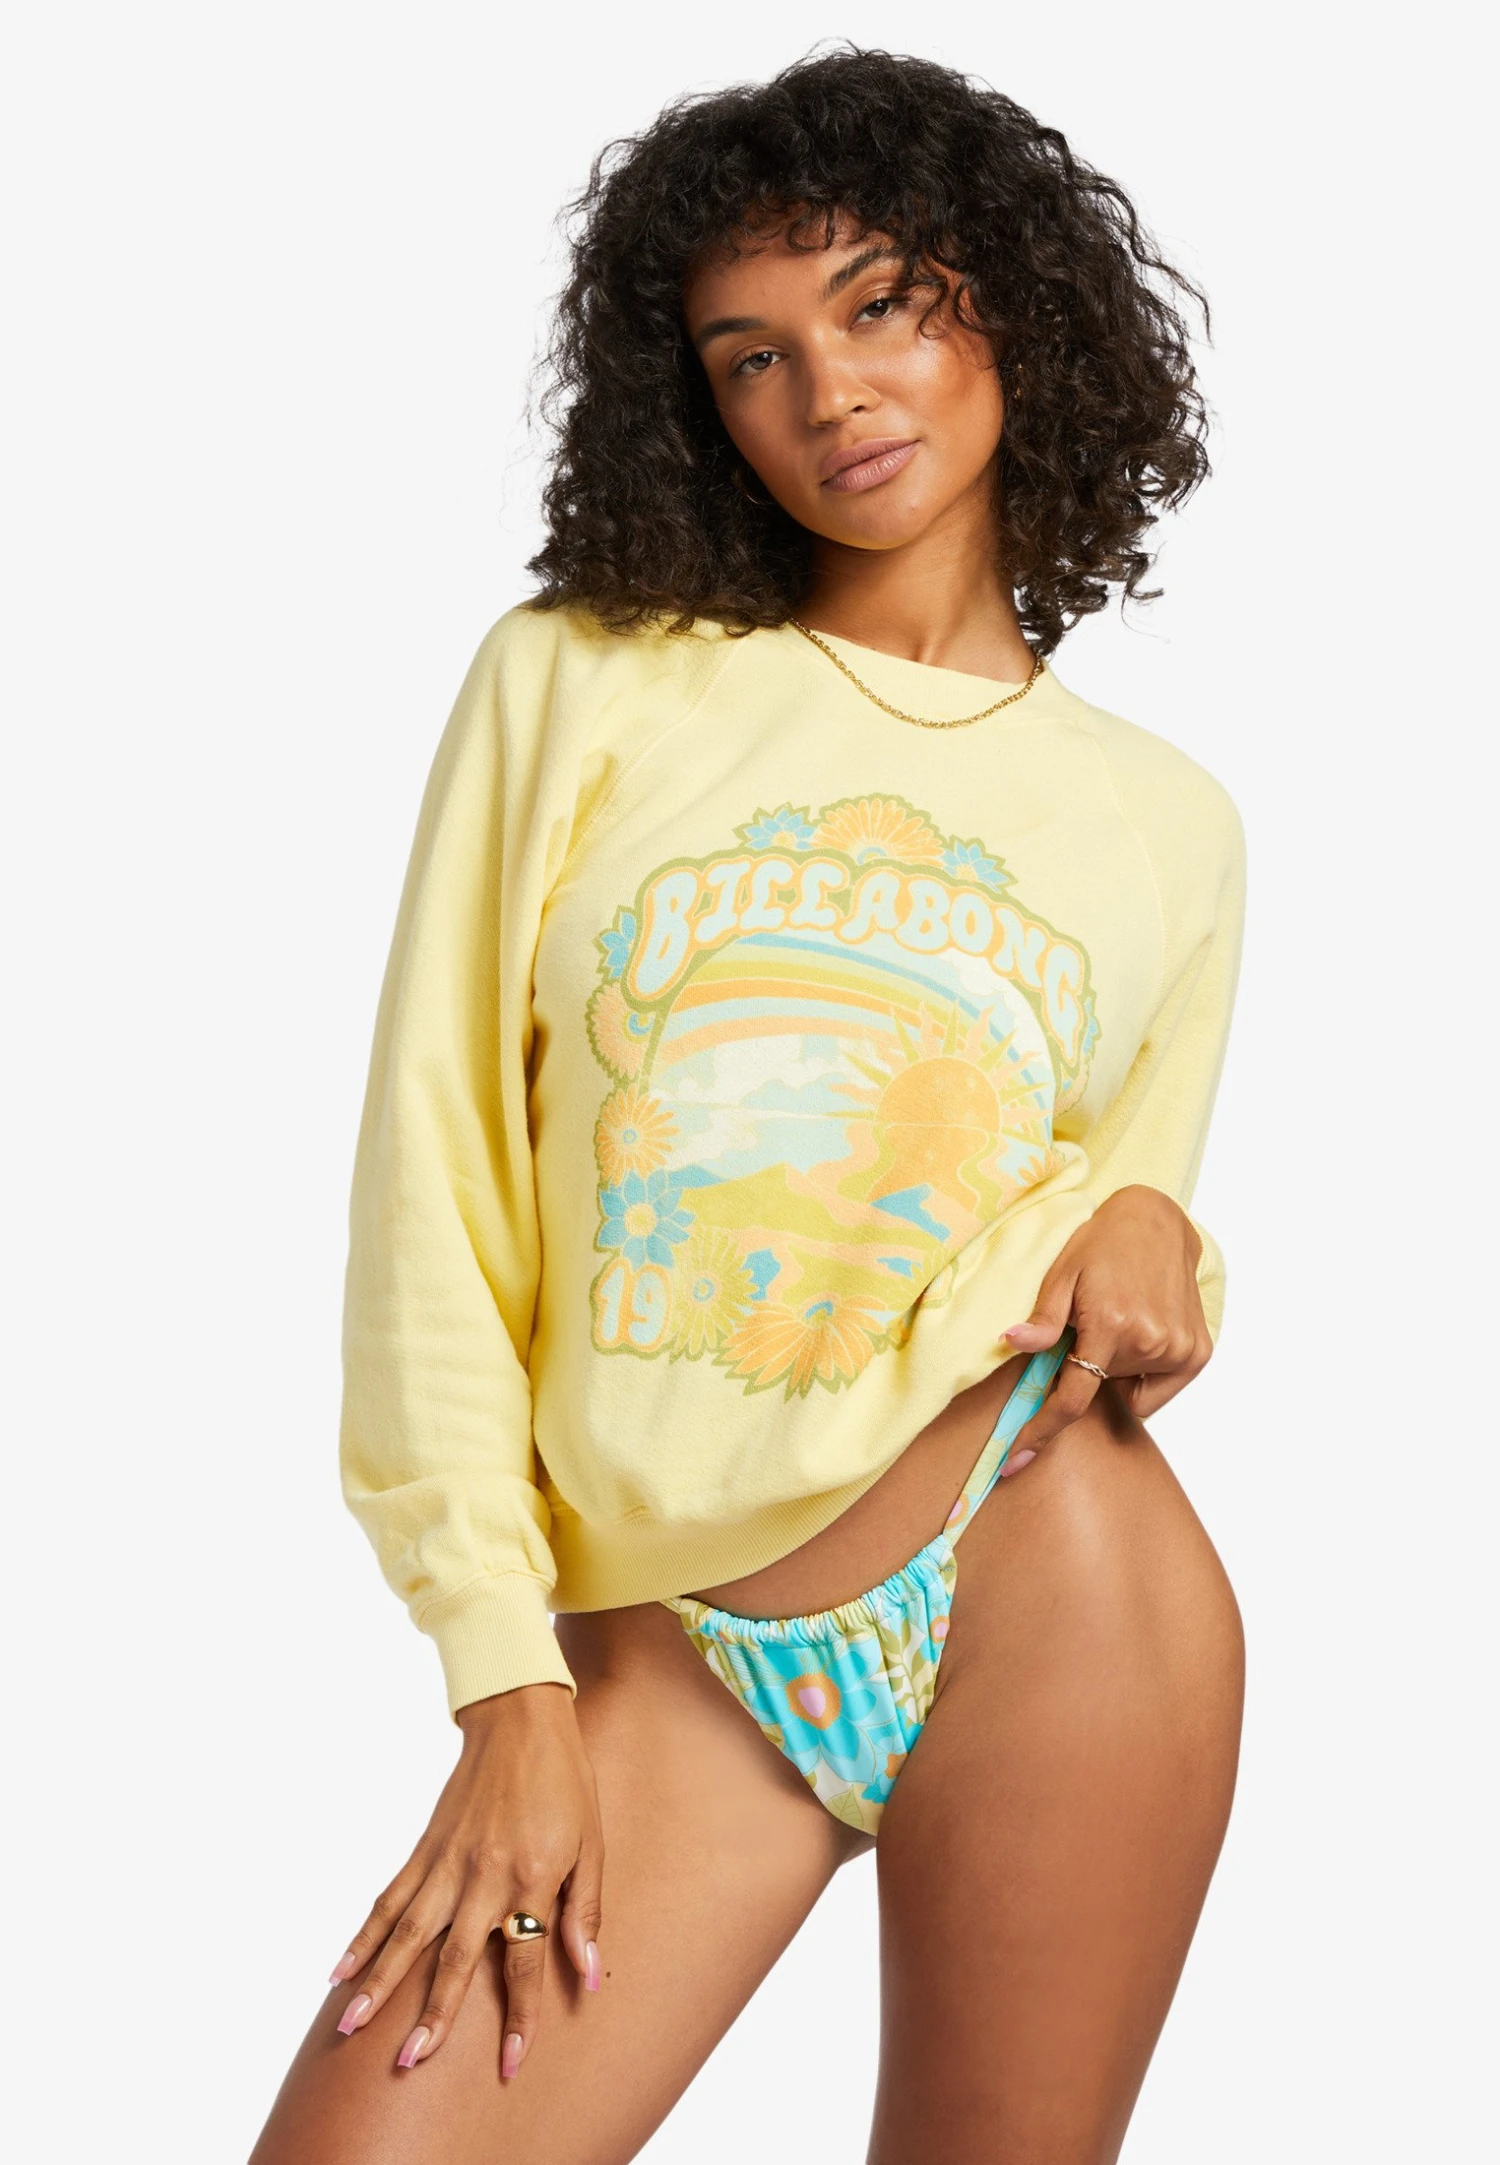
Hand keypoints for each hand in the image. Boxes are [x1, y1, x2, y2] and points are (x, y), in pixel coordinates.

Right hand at [326, 1681, 603, 2076]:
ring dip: (380, 1982)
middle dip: (433, 2014)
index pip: (524, 1961)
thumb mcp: (592, 1845)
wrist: (519, 1719)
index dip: (520, 2014)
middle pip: (455, 1958)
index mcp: (532, 1878)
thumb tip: (592, 1975)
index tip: (512, 2062)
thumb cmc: (564, 1783)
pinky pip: (389, 1899)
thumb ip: (585, 1913)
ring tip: (353, 2027)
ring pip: (408, 1934)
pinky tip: (340, 1970)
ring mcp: (448, 1863)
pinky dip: (364, 1935)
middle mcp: (484, 1876)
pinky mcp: (425, 1849)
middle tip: (411, 2061)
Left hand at [999, 1185, 1211, 1464]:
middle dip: (1086, 1368)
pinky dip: (1143, 1373)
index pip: (1073, 1399)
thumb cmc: (1102, 1246)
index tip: (1016, 1460)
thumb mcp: (1062, 1275)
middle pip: (1099, 1388)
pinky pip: (1158, 1388)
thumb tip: (1013, 1343)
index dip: (1041, 1431)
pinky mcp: (1198, 1352)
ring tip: (1120, 1319)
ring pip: (1129, 1389)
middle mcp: (1151, 1341)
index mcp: (1111, 1325)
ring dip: (1116, 1367)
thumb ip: (1043, 1319)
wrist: (1156, 1223)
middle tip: (1090, 1327)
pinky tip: (1142, 1332)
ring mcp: (1180, 1349)